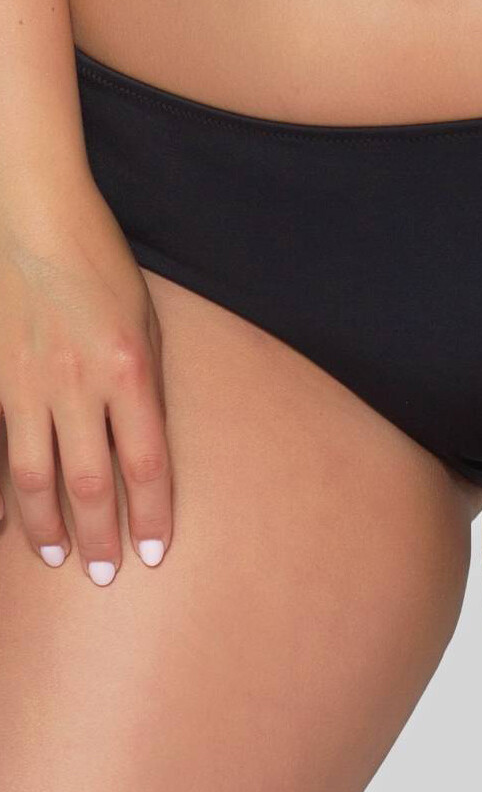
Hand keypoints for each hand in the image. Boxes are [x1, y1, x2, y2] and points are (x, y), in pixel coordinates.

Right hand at [0, 179, 171, 584]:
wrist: (31, 216)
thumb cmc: (99, 263)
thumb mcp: (145, 321)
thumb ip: (145, 385)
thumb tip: (143, 443)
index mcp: (132, 369)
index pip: (149, 464)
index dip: (152, 516)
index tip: (156, 553)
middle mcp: (81, 384)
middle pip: (93, 482)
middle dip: (102, 537)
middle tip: (104, 576)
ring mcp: (29, 383)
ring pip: (36, 475)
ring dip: (48, 524)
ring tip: (56, 559)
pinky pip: (1, 446)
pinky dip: (6, 489)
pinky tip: (10, 517)